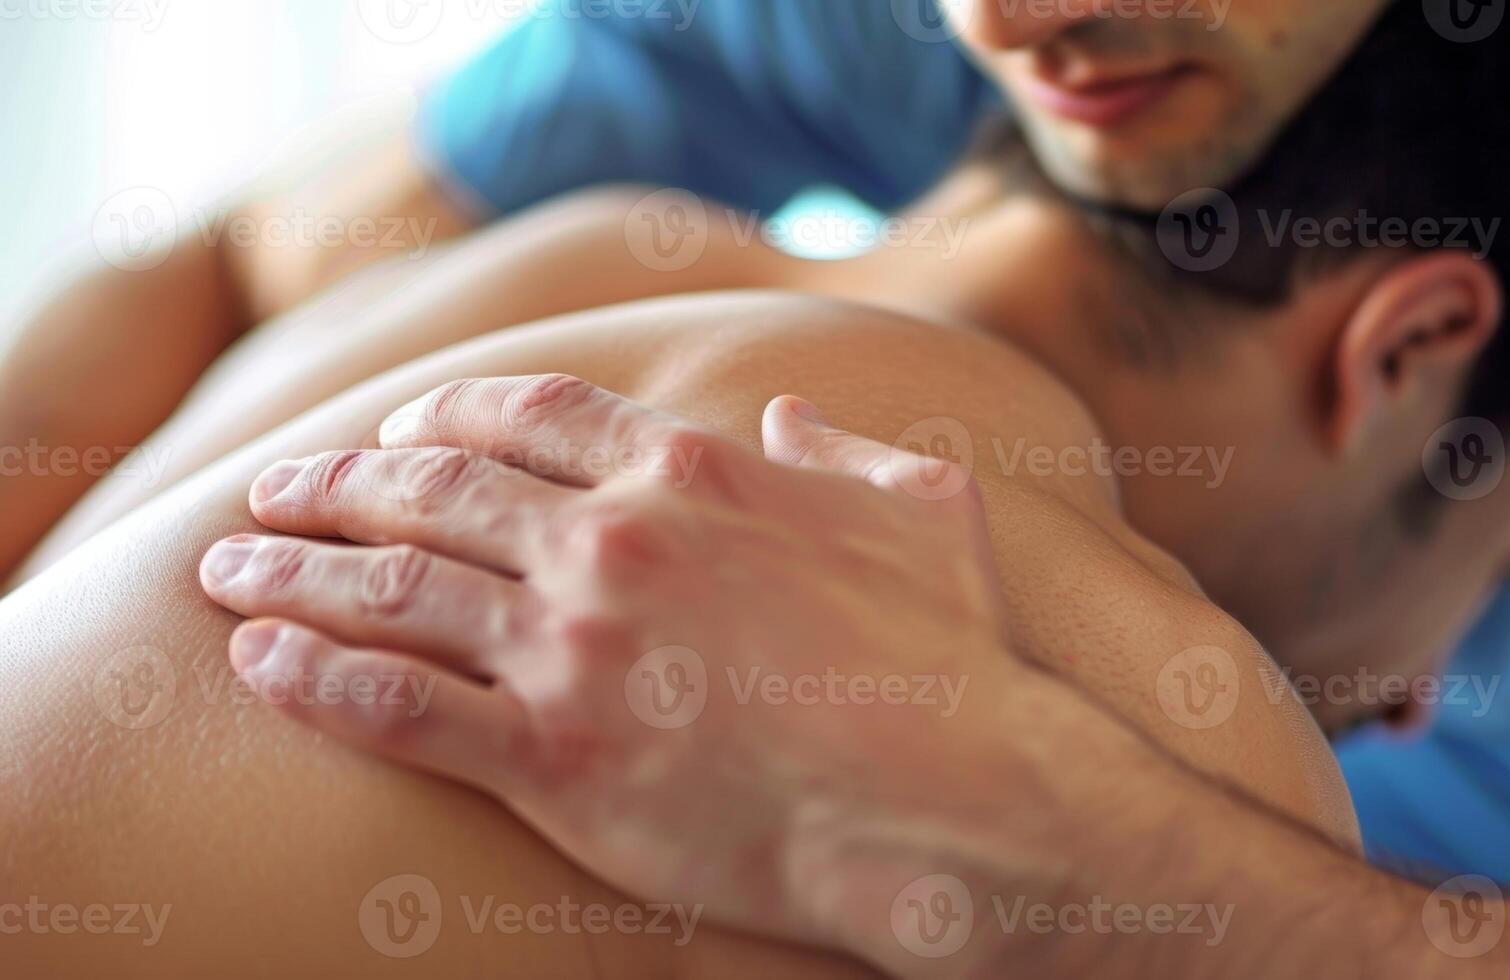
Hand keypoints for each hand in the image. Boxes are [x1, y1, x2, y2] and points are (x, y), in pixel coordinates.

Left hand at [198, 375, 1091, 973]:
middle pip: (434, 487)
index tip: (400, 431)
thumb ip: (850, 450)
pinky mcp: (553, 759)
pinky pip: (395, 706)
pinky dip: (312, 675)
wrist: (954, 802)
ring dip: (295, 567)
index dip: (448, 416)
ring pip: (393, 587)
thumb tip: (796, 416)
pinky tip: (257, 658)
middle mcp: (614, 540)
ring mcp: (575, 648)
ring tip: (227, 564)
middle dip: (338, 480)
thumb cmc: (955, 659)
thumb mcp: (927, 509)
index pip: (531, 414)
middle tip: (275, 488)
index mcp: (695, 472)